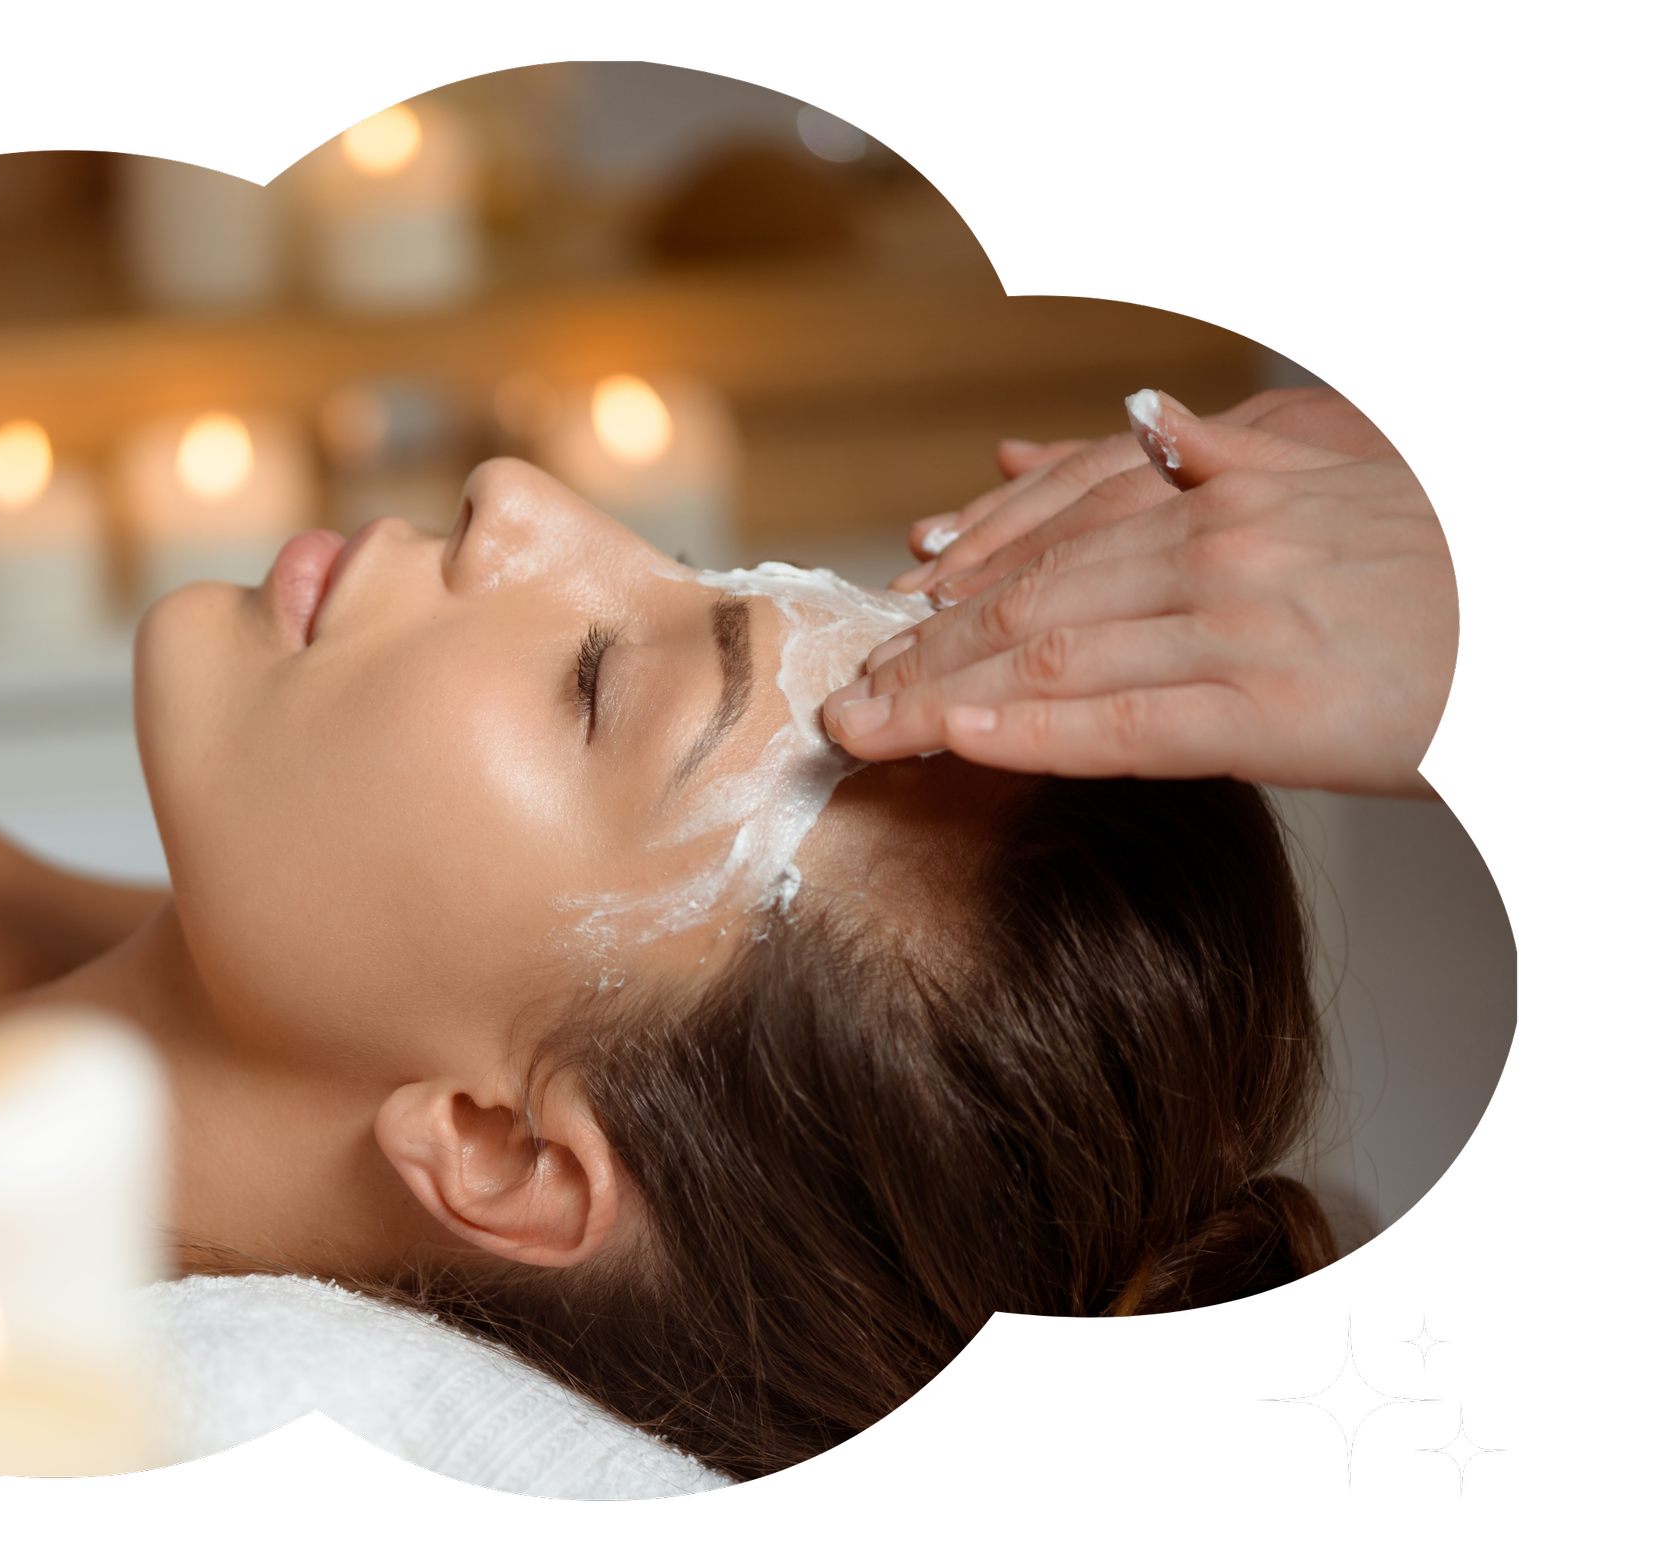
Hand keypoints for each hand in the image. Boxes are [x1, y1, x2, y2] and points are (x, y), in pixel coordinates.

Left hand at [822, 391, 1457, 799]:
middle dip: (924, 656)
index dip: (956, 597)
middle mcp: (1215, 558)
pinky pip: (1124, 727)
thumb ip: (1228, 455)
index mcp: (1219, 504)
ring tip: (869, 729)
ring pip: (1051, 664)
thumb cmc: (1439, 569)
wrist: (1538, 619)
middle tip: (847, 698)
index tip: (890, 634)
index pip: (1050, 552)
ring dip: (942, 700)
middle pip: (1028, 607)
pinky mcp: (1272, 713)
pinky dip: (1030, 735)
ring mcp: (1238, 632)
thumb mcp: (1332, 477)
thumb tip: (1151, 417)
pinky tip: (960, 744)